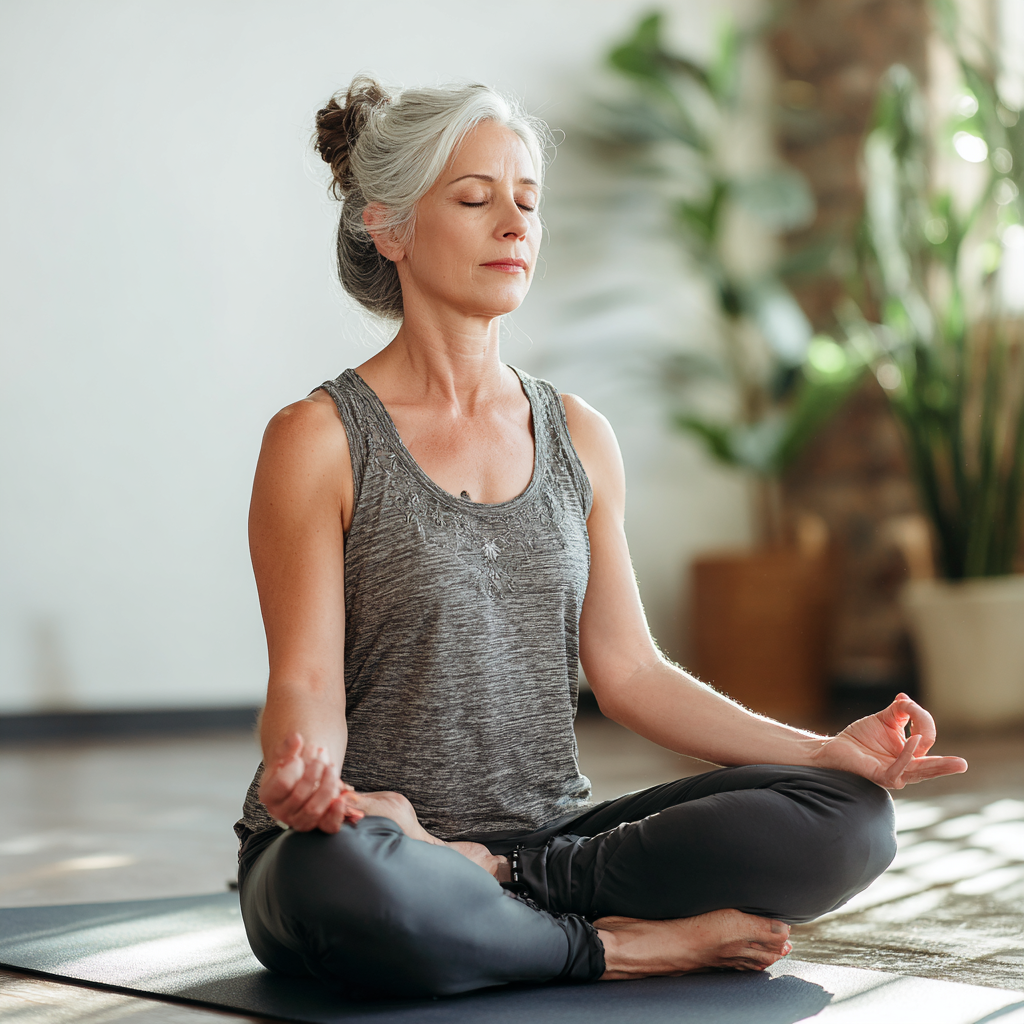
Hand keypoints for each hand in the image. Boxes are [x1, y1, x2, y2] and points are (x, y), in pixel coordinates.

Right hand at [259, 732, 363, 831]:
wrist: (302, 780)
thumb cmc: (292, 768)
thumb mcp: (286, 755)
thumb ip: (289, 746)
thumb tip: (296, 738)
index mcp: (269, 795)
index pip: (283, 784)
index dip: (294, 768)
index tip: (299, 756)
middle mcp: (281, 812)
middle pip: (300, 796)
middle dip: (314, 772)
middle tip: (321, 755)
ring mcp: (299, 820)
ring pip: (314, 810)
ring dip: (327, 786)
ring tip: (331, 767)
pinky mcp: (318, 825)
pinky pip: (328, 826)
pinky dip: (336, 813)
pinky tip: (341, 799)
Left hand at [812, 694, 967, 788]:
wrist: (834, 748)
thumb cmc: (860, 737)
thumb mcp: (884, 720)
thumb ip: (900, 711)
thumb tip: (905, 698)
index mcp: (910, 757)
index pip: (926, 741)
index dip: (922, 721)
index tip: (907, 705)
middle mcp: (905, 769)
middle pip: (930, 767)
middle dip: (946, 766)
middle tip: (964, 765)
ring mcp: (894, 775)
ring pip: (919, 772)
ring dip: (937, 766)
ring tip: (958, 764)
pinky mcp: (880, 777)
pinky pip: (898, 770)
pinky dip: (908, 755)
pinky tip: (914, 742)